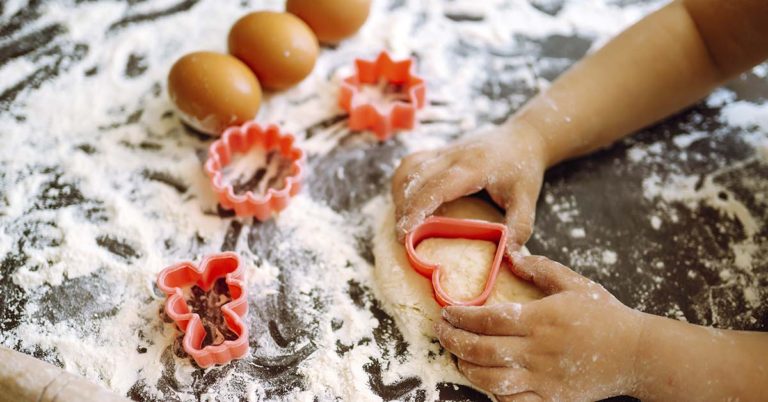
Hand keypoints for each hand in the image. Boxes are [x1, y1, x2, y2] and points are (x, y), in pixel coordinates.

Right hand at [391, 121, 547, 250]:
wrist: (524, 136)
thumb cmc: (524, 168)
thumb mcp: (528, 199)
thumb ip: (519, 228)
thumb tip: (508, 257)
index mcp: (474, 167)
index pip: (436, 187)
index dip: (417, 209)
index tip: (404, 233)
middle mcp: (454, 155)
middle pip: (415, 178)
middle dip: (403, 209)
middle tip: (402, 238)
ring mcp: (444, 150)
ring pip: (408, 168)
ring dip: (399, 195)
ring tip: (402, 221)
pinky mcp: (438, 150)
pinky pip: (411, 163)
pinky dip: (402, 183)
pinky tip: (405, 201)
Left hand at [435, 255, 645, 400]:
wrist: (637, 353)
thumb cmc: (605, 315)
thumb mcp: (575, 283)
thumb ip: (541, 269)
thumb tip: (512, 256)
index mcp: (541, 319)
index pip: (489, 319)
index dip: (461, 316)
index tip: (446, 312)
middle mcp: (538, 350)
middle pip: (483, 350)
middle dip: (454, 341)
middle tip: (441, 332)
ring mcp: (544, 378)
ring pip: (492, 379)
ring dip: (467, 368)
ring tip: (457, 356)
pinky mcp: (552, 399)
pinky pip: (514, 401)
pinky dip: (494, 393)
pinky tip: (485, 380)